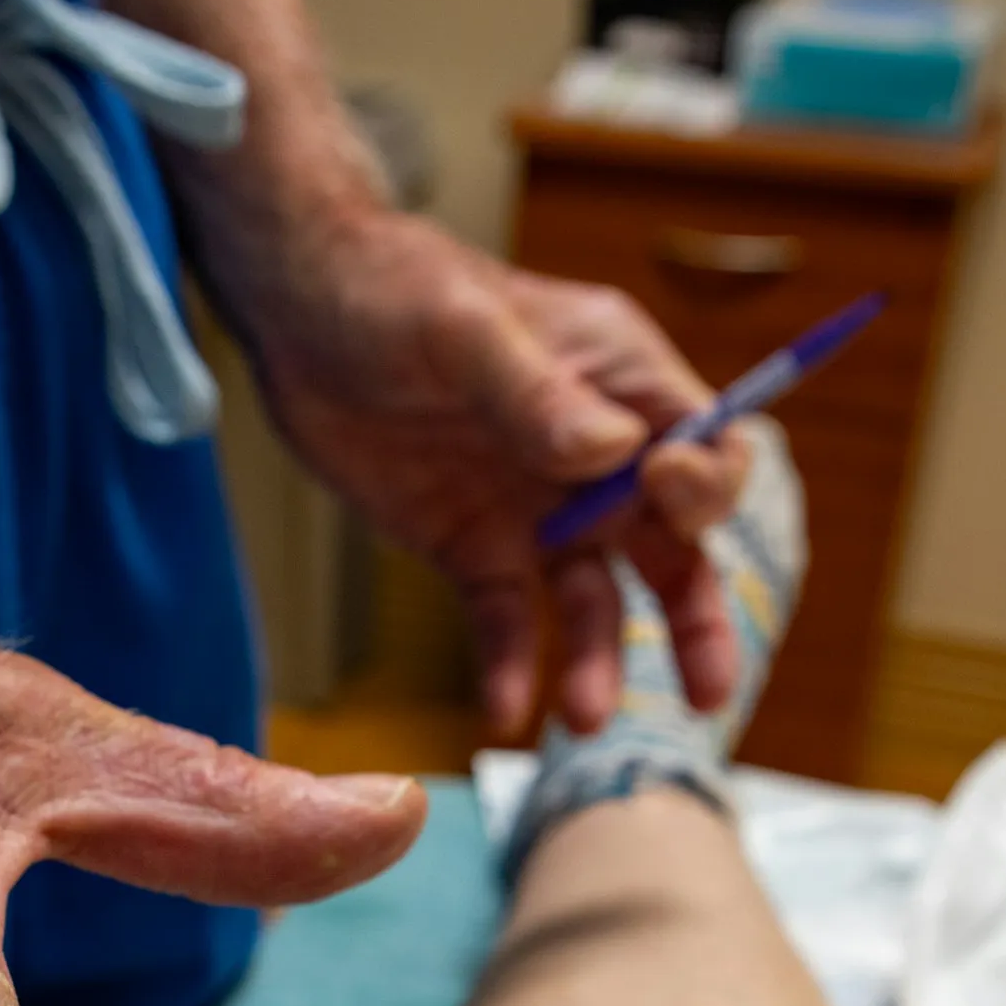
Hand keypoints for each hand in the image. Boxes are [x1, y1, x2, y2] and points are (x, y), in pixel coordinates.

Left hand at [241, 208, 751, 735]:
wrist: (297, 314)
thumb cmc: (393, 288)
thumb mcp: (463, 329)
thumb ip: (536, 392)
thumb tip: (613, 453)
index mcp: (623, 384)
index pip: (707, 449)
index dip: (704, 485)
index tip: (662, 491)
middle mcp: (598, 458)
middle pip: (674, 549)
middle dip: (696, 622)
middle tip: (708, 695)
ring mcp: (539, 512)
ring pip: (596, 602)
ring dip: (597, 660)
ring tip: (582, 717)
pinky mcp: (477, 552)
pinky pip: (506, 621)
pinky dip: (509, 667)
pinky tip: (502, 711)